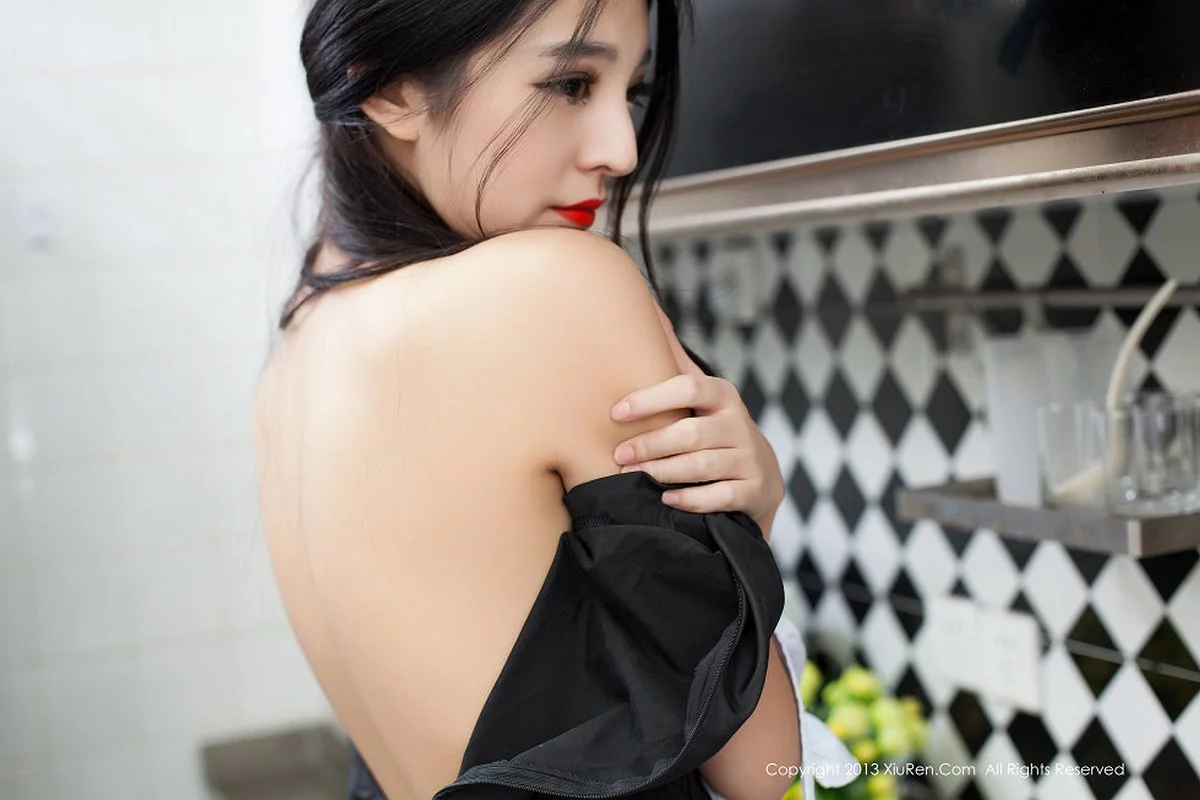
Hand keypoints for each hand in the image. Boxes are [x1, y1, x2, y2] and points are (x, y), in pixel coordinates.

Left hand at [610, 301, 784, 536]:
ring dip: (663, 472)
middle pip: (691, 433)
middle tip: (618, 455)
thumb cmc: (713, 425)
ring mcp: (748, 460)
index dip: (651, 399)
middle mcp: (739, 425)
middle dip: (651, 444)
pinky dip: (691, 499)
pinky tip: (666, 500)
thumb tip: (649, 307)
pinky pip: (719, 497)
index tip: (616, 411)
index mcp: (722, 396)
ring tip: (633, 476)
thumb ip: (673, 357)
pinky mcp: (751, 492)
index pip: (688, 387)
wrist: (759, 474)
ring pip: (702, 466)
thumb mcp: (700, 391)